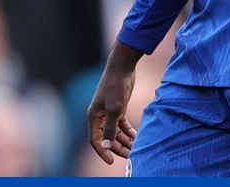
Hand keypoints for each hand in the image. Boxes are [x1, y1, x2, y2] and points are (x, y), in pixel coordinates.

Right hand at [87, 43, 142, 164]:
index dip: (102, 152)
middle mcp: (99, 117)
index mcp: (93, 117)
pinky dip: (128, 132)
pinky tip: (136, 137)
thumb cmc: (115, 86)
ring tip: (135, 148)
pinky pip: (122, 125)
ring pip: (115, 133)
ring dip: (124, 141)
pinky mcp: (118, 108)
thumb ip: (110, 129)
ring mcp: (109, 113)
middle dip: (117, 148)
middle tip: (130, 156)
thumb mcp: (115, 109)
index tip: (111, 161)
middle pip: (107, 138)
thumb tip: (106, 146)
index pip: (95, 140)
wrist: (122, 67)